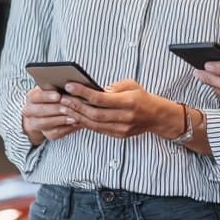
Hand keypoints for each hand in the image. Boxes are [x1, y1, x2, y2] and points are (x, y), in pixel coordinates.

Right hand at [22, 86, 80, 145]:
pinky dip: (64, 129)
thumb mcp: (52, 90)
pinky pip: (53, 133)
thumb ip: (56, 87)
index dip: (47, 96)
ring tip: (73, 117)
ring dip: (60, 120)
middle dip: (55, 109)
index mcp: (32, 97)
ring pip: (45, 123)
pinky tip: (74, 124)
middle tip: (68, 108)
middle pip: (40, 111)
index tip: (57, 96)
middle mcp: (29, 110)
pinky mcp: (44, 133)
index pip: (36, 96)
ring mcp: (34, 123)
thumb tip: (68, 84)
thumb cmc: (53, 98)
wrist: (45, 115)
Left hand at [61, 79, 181, 138]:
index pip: (101, 98)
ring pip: (94, 124)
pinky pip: (98, 129)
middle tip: (63, 99)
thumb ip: (113, 87)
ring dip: (77, 116)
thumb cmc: (141, 97)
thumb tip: (93, 90)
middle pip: (95, 114)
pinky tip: (75, 116)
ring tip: (64, 108)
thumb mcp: (131, 84)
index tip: (70, 86)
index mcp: (129, 102)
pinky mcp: (118, 135)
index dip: (83, 93)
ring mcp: (122, 128)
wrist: (156, 116)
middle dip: (76, 106)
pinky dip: (85, 123)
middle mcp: (125, 117)